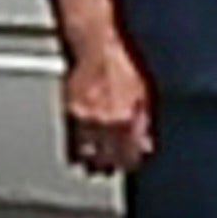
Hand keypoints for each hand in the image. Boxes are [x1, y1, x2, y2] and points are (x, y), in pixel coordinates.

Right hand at [61, 39, 152, 176]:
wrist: (99, 46)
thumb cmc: (125, 66)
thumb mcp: (145, 94)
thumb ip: (145, 122)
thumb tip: (147, 144)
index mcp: (128, 116)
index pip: (129, 152)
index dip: (129, 162)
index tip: (129, 166)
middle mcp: (106, 118)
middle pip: (107, 155)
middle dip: (110, 166)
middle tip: (110, 171)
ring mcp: (86, 115)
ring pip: (87, 151)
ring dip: (92, 162)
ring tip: (95, 169)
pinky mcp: (69, 109)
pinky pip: (71, 138)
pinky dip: (75, 151)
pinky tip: (79, 157)